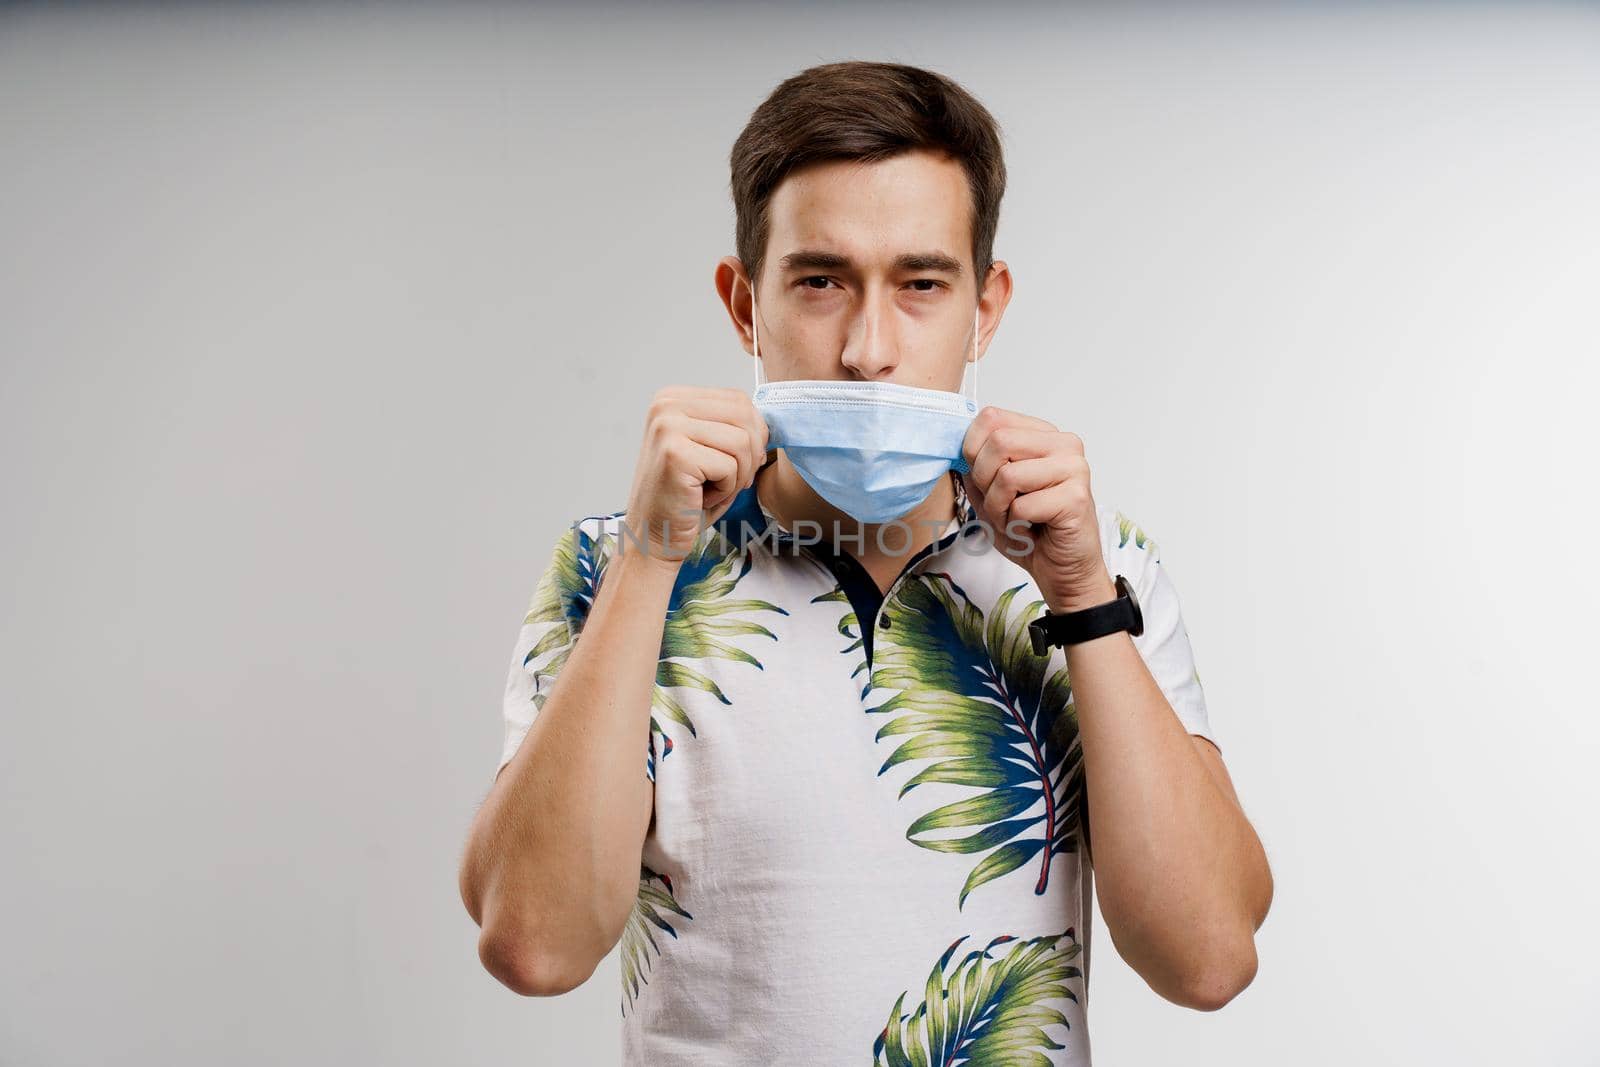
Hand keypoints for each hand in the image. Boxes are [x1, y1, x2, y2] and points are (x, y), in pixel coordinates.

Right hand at [625, 386, 769, 567]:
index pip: (739, 400)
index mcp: (674, 398)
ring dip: (737, 476)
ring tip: (709, 489)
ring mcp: (668, 427)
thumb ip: (734, 427)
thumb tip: (768, 423)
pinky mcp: (674, 454)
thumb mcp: (712, 450)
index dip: (752, 435)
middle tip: (726, 481)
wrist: (654, 537)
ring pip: (742, 442)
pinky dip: (725, 490)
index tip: (734, 464)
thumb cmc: (687, 498)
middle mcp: (666, 405)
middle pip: (744, 417)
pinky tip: (700, 498)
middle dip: (749, 456)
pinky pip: (730, 466)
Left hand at [959, 406, 1115, 612]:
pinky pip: (1022, 505)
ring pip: (1007, 475)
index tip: (983, 479)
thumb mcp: (990, 493)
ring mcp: (1074, 468)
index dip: (973, 451)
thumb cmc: (1030, 532)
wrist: (1062, 571)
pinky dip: (1015, 525)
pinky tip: (1032, 530)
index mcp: (1042, 434)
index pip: (992, 418)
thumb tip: (954, 447)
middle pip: (998, 442)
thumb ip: (975, 466)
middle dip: (984, 481)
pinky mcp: (1077, 497)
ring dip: (999, 508)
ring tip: (1015, 519)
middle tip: (1000, 505)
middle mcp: (1064, 444)